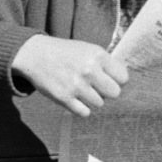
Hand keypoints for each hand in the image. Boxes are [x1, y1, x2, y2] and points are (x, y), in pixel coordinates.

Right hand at [10, 35, 128, 116]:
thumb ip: (106, 63)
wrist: (35, 55)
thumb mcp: (88, 49)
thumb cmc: (66, 53)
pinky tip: (75, 98)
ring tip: (82, 90)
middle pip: (114, 93)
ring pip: (99, 104)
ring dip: (93, 99)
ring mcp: (76, 85)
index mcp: (97, 56)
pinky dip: (82, 108)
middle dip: (107, 92)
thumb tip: (125, 79)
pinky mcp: (64, 98)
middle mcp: (89, 70)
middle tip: (98, 87)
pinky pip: (84, 112)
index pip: (123, 78)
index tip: (110, 79)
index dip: (118, 80)